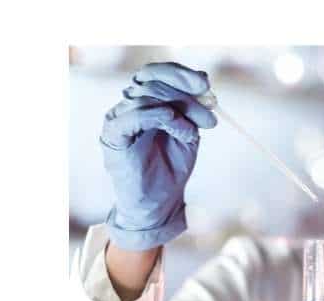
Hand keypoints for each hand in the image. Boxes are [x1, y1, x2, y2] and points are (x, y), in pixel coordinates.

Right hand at [100, 62, 216, 250]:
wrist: (159, 203)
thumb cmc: (171, 168)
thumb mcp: (189, 133)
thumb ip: (192, 109)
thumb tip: (205, 82)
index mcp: (146, 102)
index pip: (157, 73)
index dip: (181, 73)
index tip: (206, 84)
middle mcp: (130, 106)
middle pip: (152, 80)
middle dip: (185, 92)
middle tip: (209, 110)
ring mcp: (119, 118)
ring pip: (146, 95)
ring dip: (179, 109)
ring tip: (194, 132)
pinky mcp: (114, 135)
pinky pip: (134, 114)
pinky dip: (161, 116)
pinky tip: (181, 129)